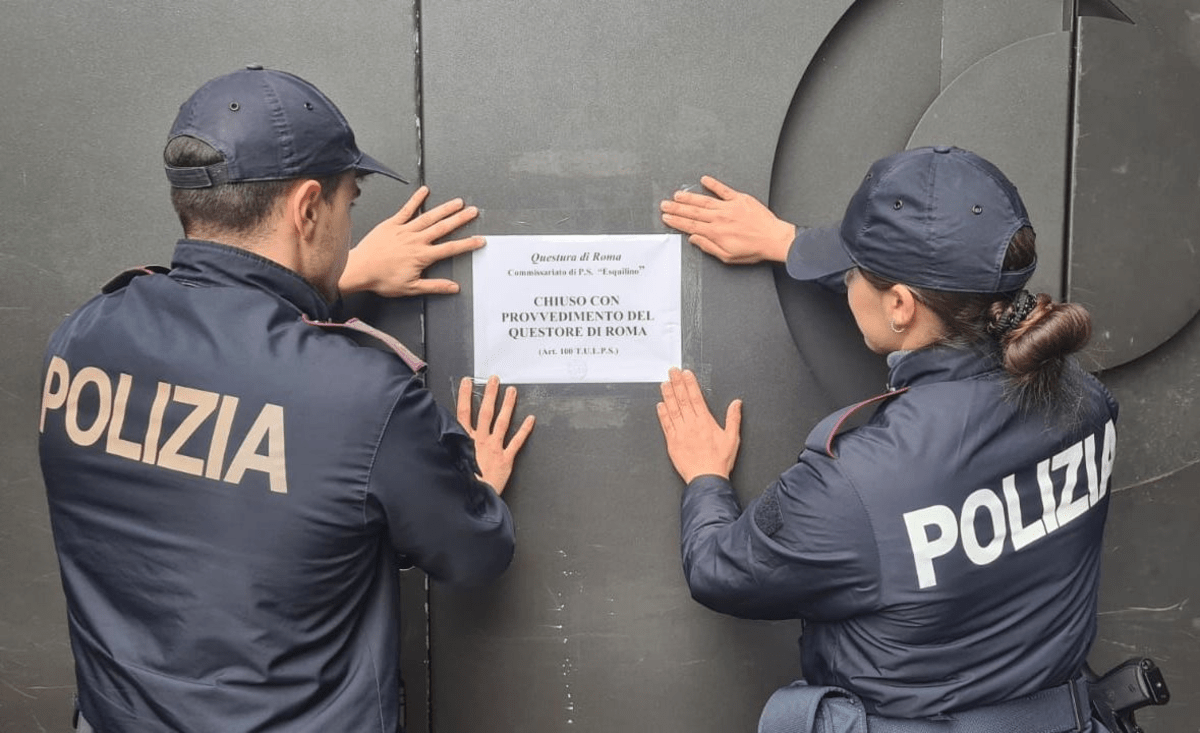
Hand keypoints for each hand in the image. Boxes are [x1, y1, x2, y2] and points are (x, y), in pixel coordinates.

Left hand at [340, 186, 483, 296]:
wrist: (359, 270)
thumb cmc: (381, 279)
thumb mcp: (412, 288)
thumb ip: (435, 286)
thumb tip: (453, 287)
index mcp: (422, 256)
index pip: (450, 248)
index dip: (467, 244)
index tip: (479, 240)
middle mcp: (415, 240)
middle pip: (443, 228)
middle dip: (460, 219)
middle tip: (473, 212)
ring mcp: (404, 230)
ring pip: (429, 217)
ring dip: (444, 209)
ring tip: (457, 202)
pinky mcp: (392, 224)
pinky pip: (406, 209)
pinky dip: (416, 200)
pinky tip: (424, 191)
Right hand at [456, 376, 535, 494]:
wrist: (472, 499)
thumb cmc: (460, 483)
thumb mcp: (448, 461)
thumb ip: (449, 446)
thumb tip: (440, 434)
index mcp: (464, 441)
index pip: (464, 413)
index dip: (465, 396)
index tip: (467, 382)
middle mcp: (480, 441)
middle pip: (486, 412)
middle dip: (490, 394)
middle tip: (495, 380)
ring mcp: (494, 449)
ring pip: (502, 422)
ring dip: (508, 405)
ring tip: (512, 391)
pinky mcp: (505, 460)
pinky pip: (517, 442)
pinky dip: (525, 430)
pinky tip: (530, 419)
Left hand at [656, 368, 741, 483]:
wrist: (706, 479)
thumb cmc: (719, 461)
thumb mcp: (733, 438)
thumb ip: (733, 418)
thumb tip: (736, 403)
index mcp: (705, 421)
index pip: (695, 397)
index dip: (690, 383)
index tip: (685, 373)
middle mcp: (691, 424)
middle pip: (682, 399)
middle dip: (676, 383)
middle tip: (671, 371)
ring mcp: (680, 433)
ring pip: (672, 409)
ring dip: (667, 395)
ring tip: (664, 383)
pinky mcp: (672, 442)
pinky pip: (666, 425)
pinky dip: (662, 414)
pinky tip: (660, 405)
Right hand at [660, 175, 795, 264]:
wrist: (774, 239)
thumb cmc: (754, 249)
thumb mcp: (728, 256)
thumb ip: (708, 246)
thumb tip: (694, 239)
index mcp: (716, 232)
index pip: (690, 225)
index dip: (676, 221)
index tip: (667, 217)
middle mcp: (720, 218)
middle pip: (693, 212)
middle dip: (676, 208)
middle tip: (665, 204)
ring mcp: (729, 207)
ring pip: (704, 200)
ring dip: (689, 197)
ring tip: (677, 195)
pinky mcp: (740, 199)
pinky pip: (723, 189)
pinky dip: (713, 184)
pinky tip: (704, 180)